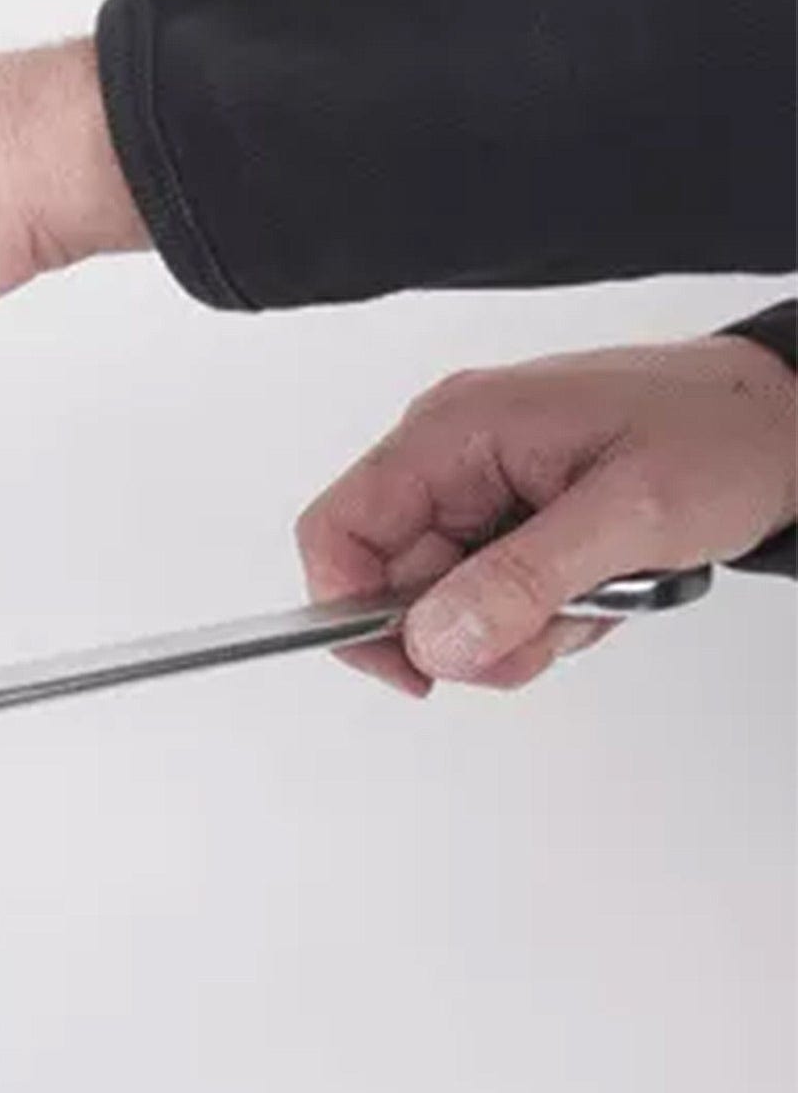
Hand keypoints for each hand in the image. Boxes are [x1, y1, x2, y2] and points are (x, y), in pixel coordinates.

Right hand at [295, 336, 796, 695]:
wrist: (787, 422)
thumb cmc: (723, 435)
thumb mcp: (631, 515)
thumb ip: (523, 580)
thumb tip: (432, 640)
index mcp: (454, 430)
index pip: (338, 532)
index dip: (351, 613)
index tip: (417, 671)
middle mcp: (451, 454)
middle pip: (390, 582)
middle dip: (466, 631)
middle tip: (548, 633)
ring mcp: (478, 487)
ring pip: (440, 602)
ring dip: (513, 628)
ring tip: (592, 599)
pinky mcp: (508, 517)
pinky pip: (484, 596)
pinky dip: (534, 616)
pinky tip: (592, 591)